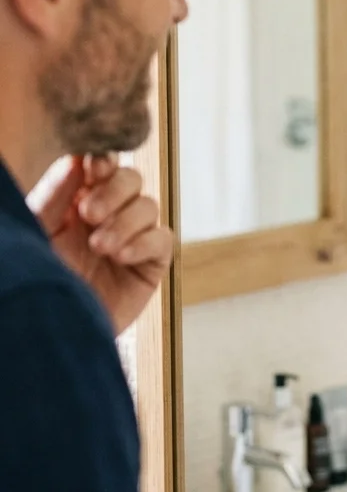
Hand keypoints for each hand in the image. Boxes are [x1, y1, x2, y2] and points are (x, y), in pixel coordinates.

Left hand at [37, 155, 172, 334]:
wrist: (52, 332)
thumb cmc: (38, 282)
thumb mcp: (38, 233)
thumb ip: (54, 195)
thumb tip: (76, 159)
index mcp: (78, 201)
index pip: (102, 167)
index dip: (104, 162)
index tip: (93, 169)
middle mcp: (109, 216)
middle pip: (131, 179)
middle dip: (114, 191)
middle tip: (89, 214)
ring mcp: (133, 239)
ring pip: (148, 206)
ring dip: (125, 222)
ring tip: (100, 247)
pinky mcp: (151, 264)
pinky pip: (163, 239)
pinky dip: (144, 243)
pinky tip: (121, 257)